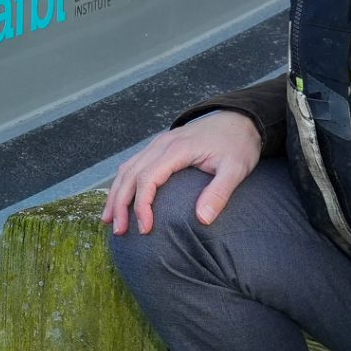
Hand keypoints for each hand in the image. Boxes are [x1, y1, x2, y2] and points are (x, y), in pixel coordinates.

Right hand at [105, 111, 262, 235]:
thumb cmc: (238, 145)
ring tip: (109, 220)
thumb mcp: (236, 169)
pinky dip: (122, 183)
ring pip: (126, 169)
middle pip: (130, 175)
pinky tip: (120, 199)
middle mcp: (161, 144)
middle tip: (119, 231)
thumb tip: (202, 220)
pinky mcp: (159, 147)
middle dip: (120, 204)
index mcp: (177, 149)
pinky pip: (133, 164)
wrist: (240, 119)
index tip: (145, 228)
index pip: (148, 179)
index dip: (142, 205)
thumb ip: (219, 193)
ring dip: (116, 194)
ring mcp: (158, 144)